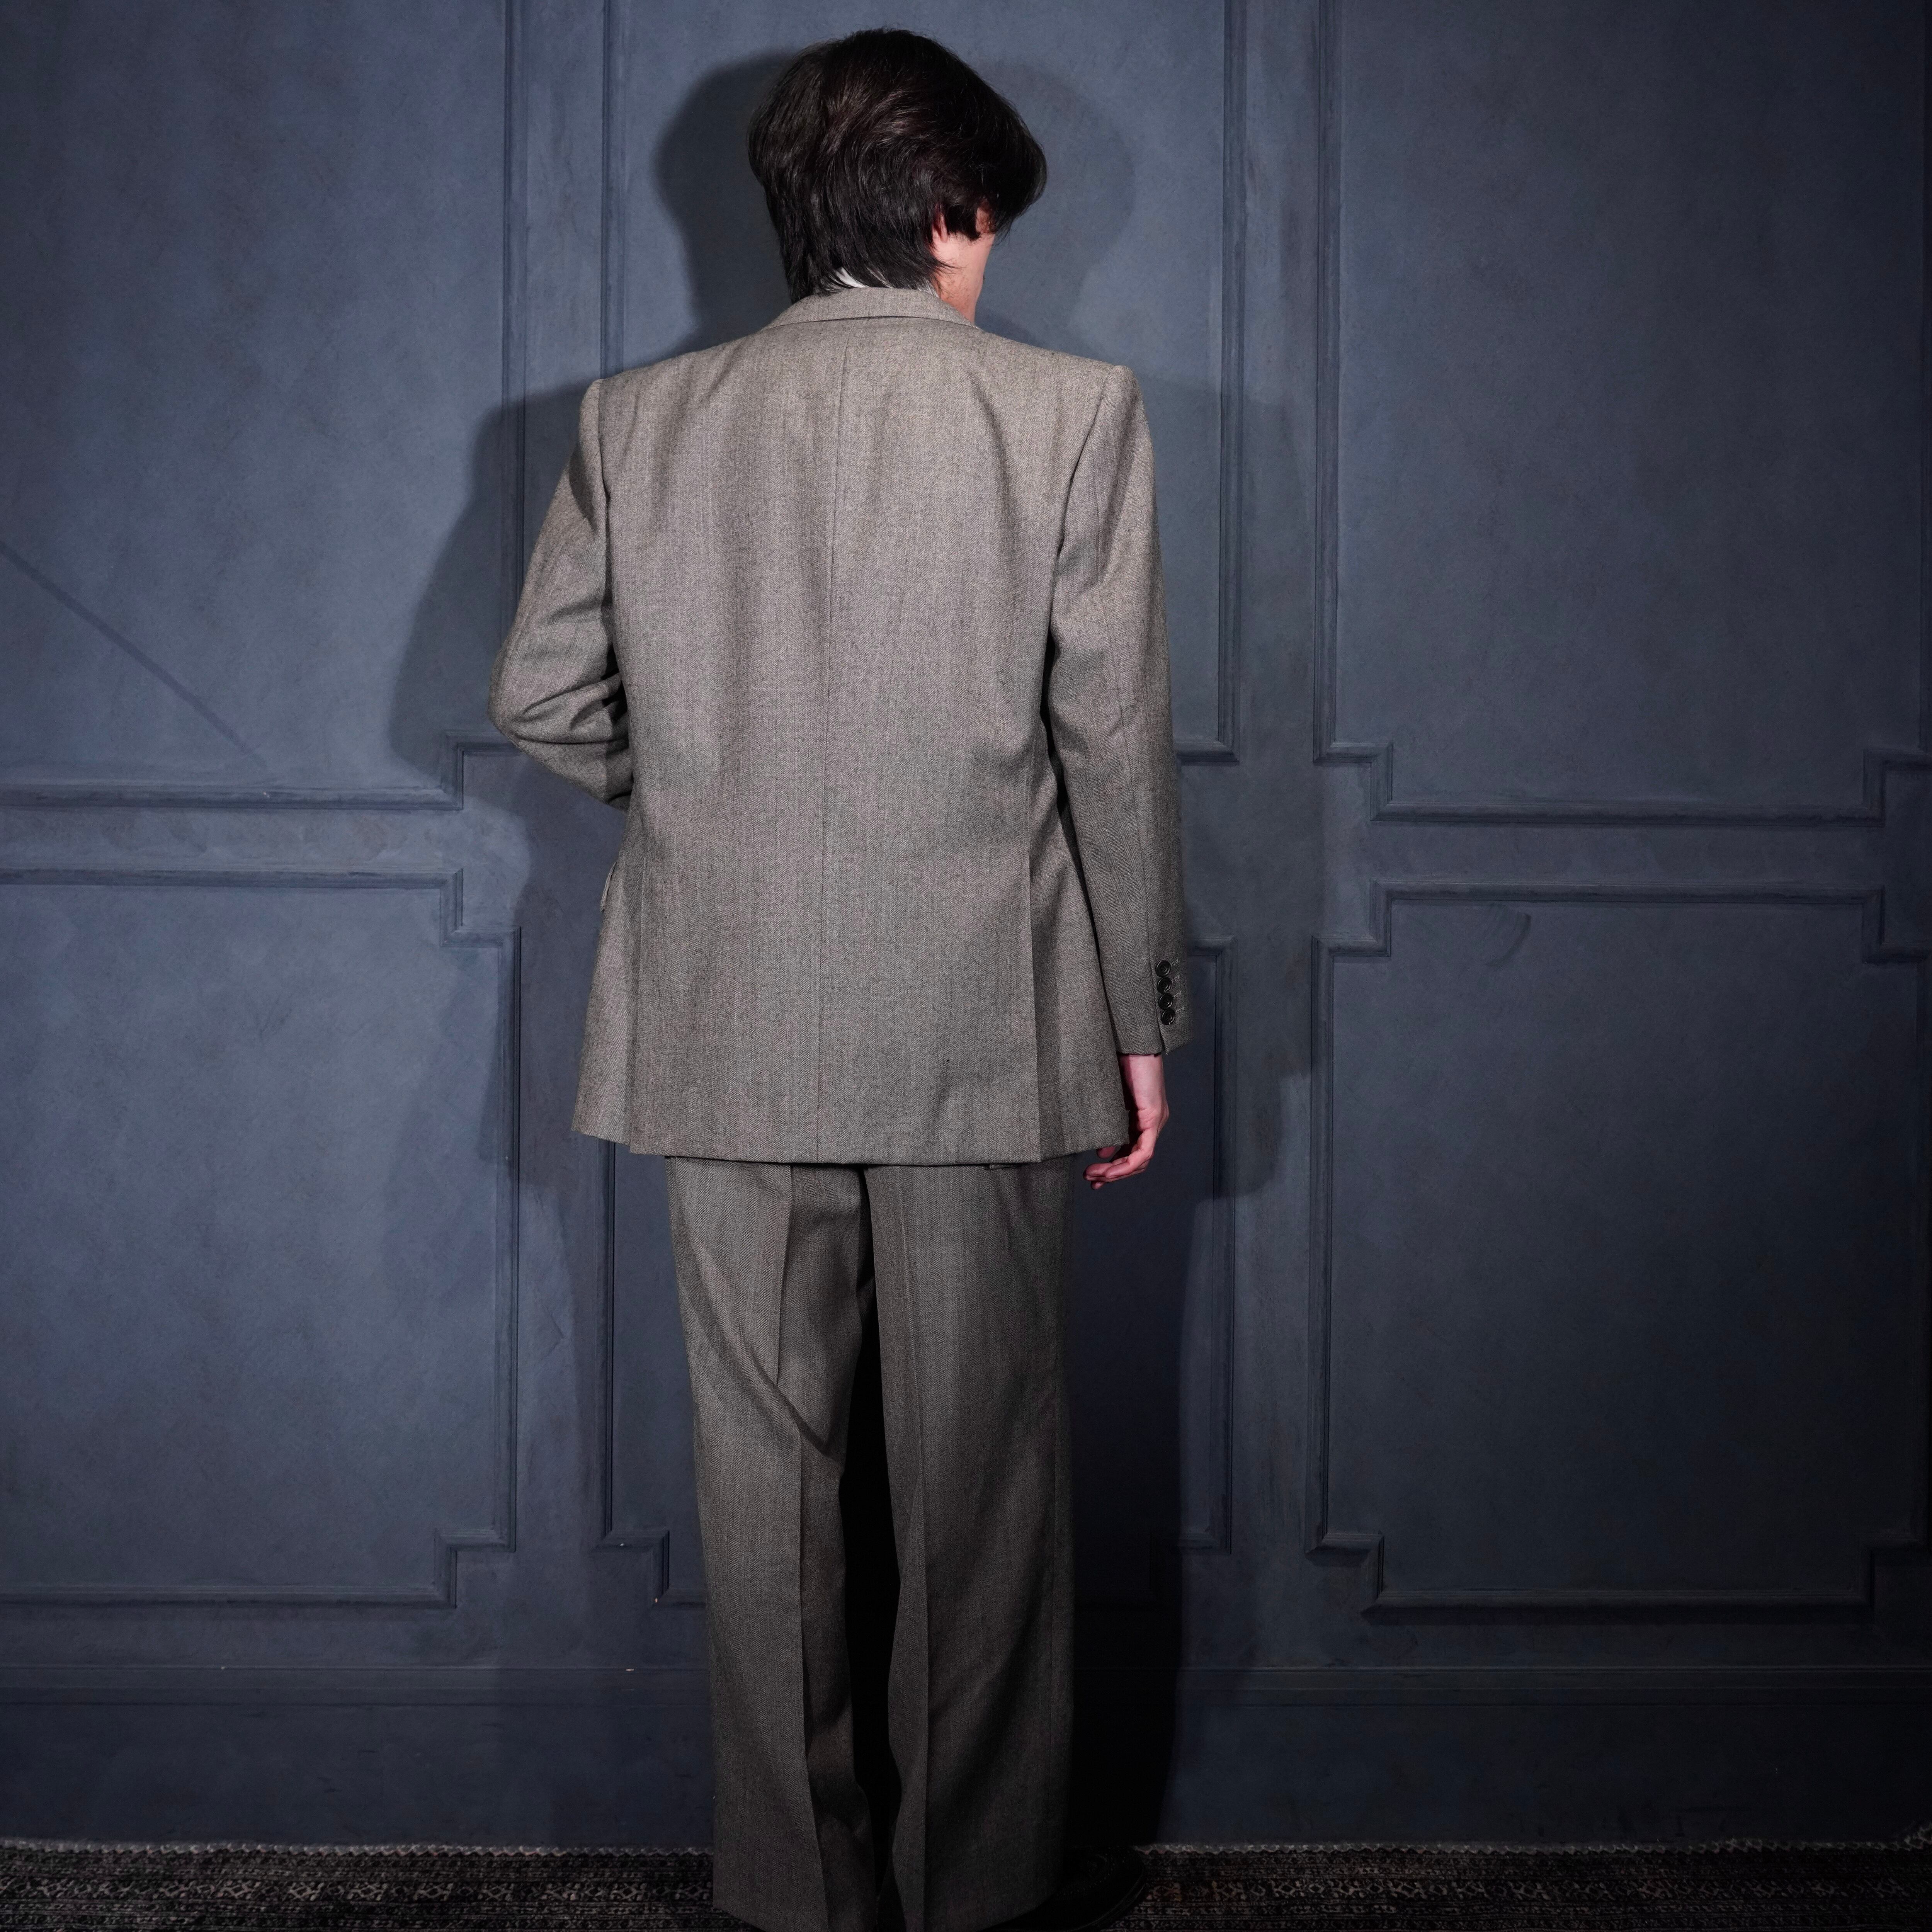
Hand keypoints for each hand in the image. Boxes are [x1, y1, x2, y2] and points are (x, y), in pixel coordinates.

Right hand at [1085, 1053, 1167, 1188]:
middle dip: (1113, 1174)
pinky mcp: (1154, 1116)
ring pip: (1140, 1159)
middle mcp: (1151, 1122)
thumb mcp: (1110, 1101)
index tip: (1093, 1175)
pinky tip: (1109, 1168)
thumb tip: (1103, 1151)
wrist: (1131, 1042)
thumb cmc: (1118, 1063)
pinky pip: (1144, 1151)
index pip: (1132, 1152)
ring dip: (1117, 1172)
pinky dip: (1127, 1163)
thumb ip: (1108, 1125)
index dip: (1114, 1168)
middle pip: (1137, 1160)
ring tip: (1095, 1176)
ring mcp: (1155, 1120)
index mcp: (1141, 1118)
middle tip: (1091, 1180)